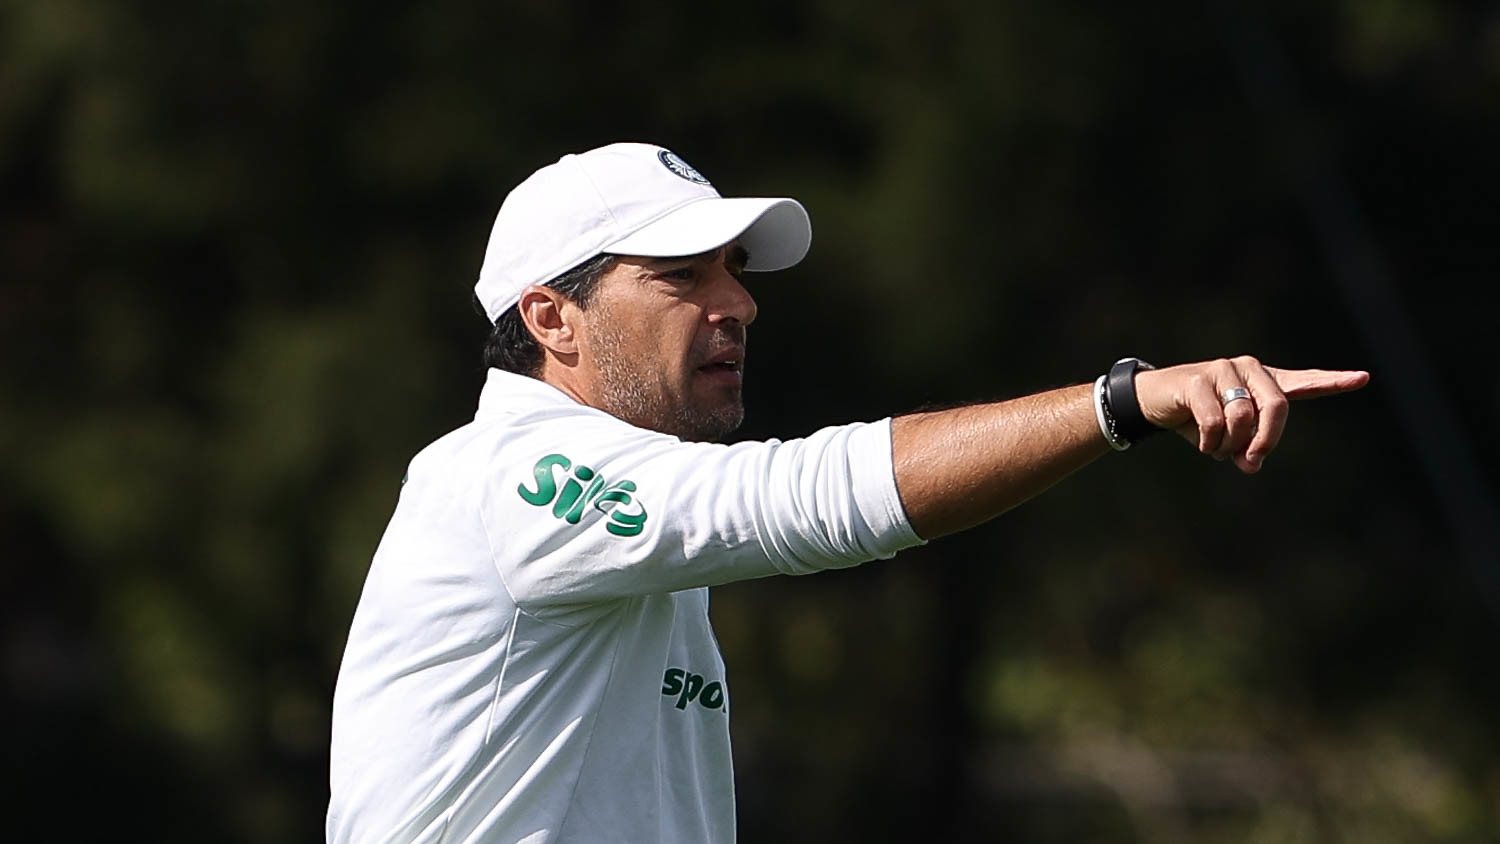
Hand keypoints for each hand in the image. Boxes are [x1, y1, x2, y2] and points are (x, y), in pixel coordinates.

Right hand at [1134, 356, 1369, 473]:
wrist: (1154, 401)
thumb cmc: (1198, 418)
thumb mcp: (1228, 439)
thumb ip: (1248, 449)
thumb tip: (1251, 464)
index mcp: (1263, 383)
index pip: (1304, 383)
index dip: (1333, 382)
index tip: (1361, 378)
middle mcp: (1249, 370)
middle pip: (1277, 406)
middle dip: (1266, 440)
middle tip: (1250, 462)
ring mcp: (1224, 370)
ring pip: (1243, 416)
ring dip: (1230, 444)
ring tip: (1217, 450)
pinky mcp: (1198, 379)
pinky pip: (1215, 419)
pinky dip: (1211, 441)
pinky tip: (1204, 445)